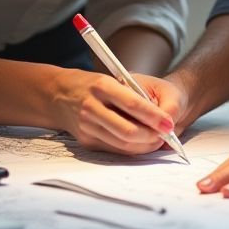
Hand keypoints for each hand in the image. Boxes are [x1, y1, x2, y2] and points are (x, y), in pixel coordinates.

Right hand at [58, 70, 180, 154]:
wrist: (59, 93)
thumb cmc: (94, 84)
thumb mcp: (114, 79)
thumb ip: (136, 95)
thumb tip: (163, 116)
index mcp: (102, 85)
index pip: (133, 104)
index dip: (154, 116)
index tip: (169, 123)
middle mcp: (92, 106)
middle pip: (127, 130)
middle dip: (151, 136)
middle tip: (166, 135)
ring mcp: (87, 126)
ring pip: (122, 143)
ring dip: (144, 145)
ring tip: (158, 140)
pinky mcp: (85, 141)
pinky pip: (114, 149)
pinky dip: (132, 148)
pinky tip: (143, 144)